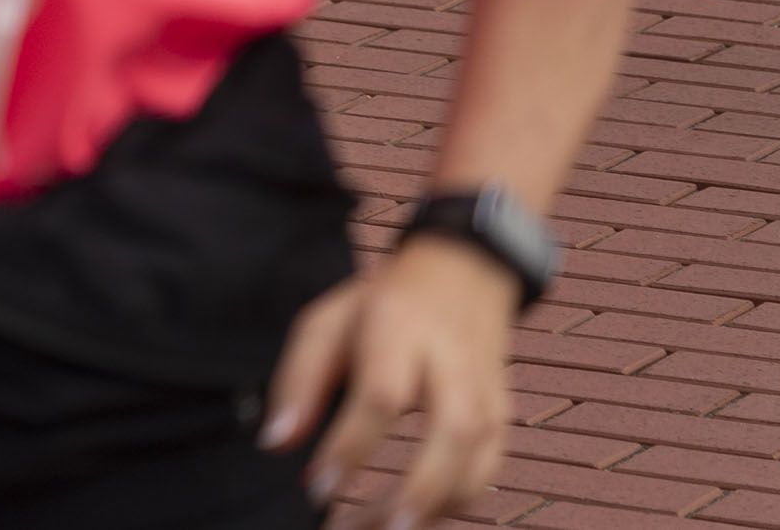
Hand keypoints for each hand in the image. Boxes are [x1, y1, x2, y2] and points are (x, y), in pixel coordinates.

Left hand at [262, 236, 524, 525]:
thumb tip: (276, 443)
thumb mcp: (326, 322)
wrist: (462, 275)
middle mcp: (452, 361)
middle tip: (375, 528)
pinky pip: (490, 468)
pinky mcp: (503, 414)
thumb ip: (299, 380)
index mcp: (400, 328)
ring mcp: (486, 389)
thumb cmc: (379, 305)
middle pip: (452, 432)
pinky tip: (417, 518)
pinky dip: (458, 501)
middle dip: (417, 490)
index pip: (382, 394)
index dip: (351, 446)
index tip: (317, 486)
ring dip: (438, 506)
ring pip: (480, 458)